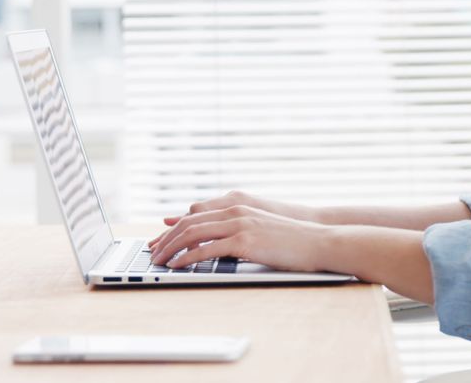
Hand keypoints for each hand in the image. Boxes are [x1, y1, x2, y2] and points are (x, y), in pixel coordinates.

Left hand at [148, 204, 329, 271]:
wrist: (318, 241)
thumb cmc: (292, 239)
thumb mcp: (261, 228)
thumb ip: (238, 228)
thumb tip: (218, 242)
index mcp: (238, 205)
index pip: (196, 214)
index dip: (174, 228)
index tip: (161, 241)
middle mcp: (235, 211)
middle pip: (189, 222)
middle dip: (166, 239)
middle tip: (152, 253)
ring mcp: (240, 224)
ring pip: (193, 234)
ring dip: (171, 248)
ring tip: (158, 261)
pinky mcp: (244, 241)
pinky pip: (206, 249)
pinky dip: (187, 257)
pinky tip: (177, 266)